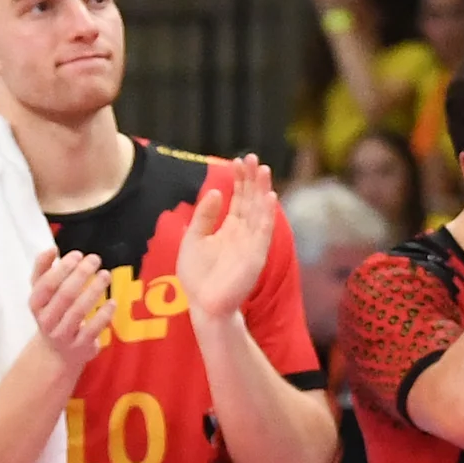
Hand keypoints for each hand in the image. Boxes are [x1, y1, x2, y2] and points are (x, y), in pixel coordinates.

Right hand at [28, 246, 110, 371]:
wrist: (57, 352)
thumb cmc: (52, 312)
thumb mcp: (42, 292)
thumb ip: (42, 269)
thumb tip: (51, 249)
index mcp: (35, 304)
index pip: (47, 284)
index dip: (62, 268)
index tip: (78, 255)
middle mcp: (47, 320)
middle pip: (65, 295)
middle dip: (81, 274)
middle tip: (95, 259)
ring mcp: (63, 335)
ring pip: (79, 311)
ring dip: (95, 290)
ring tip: (106, 274)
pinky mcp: (81, 346)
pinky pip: (94, 328)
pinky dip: (104, 314)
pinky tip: (113, 301)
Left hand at [174, 156, 281, 323]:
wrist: (204, 304)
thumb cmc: (198, 276)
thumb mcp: (193, 239)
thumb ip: (204, 217)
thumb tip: (215, 192)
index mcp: (230, 228)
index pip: (238, 199)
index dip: (239, 180)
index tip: (237, 161)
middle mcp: (244, 232)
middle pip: (251, 200)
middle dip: (252, 179)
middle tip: (252, 157)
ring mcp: (251, 243)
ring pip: (260, 211)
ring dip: (262, 191)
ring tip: (263, 170)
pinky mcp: (255, 256)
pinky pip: (264, 232)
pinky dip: (267, 215)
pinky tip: (270, 198)